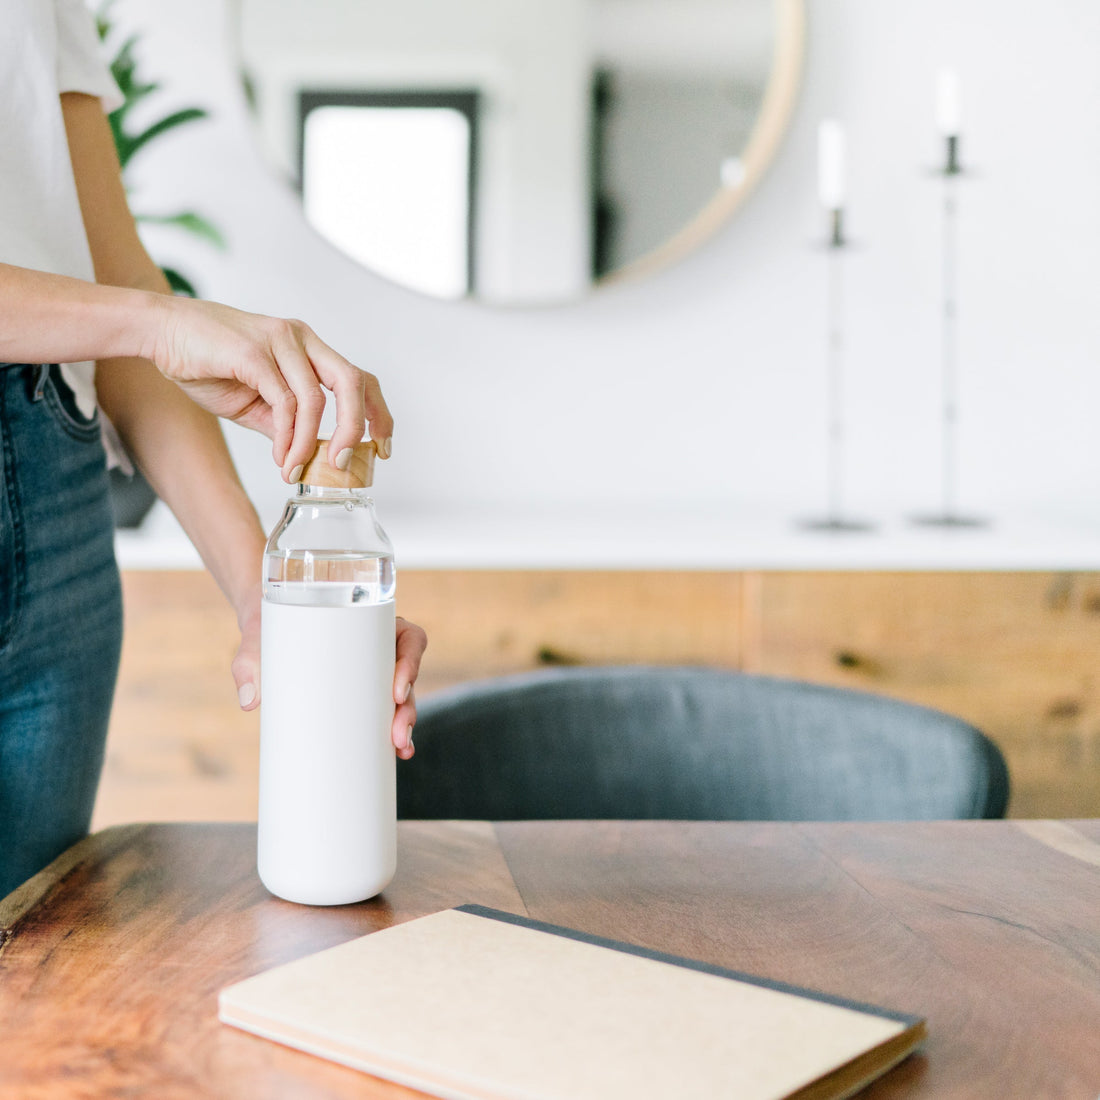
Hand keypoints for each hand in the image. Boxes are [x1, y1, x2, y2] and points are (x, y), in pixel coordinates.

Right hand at [146, 296, 392, 481]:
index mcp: (308, 348)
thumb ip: (285, 422)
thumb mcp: (255, 402)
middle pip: (353, 381)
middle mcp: (301, 339)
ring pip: (316, 398)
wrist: (160, 334)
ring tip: (296, 470)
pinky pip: (284, 400)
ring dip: (311, 443)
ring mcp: (279, 341)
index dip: (377, 413)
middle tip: (346, 464)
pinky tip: (280, 455)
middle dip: (357, 427)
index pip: (359, 378)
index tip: (382, 448)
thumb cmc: (206, 362)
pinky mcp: (253, 351)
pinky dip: (288, 434)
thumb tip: (308, 456)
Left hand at [232, 600, 427, 760]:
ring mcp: (370, 671)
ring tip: (400, 750)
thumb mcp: (258, 639)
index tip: (396, 691)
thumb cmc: (268, 625)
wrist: (261, 629)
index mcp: (369, 622)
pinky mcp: (359, 692)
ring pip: (402, 696)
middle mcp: (376, 646)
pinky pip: (384, 709)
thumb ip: (250, 663)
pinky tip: (397, 753)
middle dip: (408, 708)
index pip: (409, 638)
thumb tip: (250, 701)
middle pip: (408, 675)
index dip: (412, 663)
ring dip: (406, 723)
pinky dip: (393, 730)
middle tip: (397, 736)